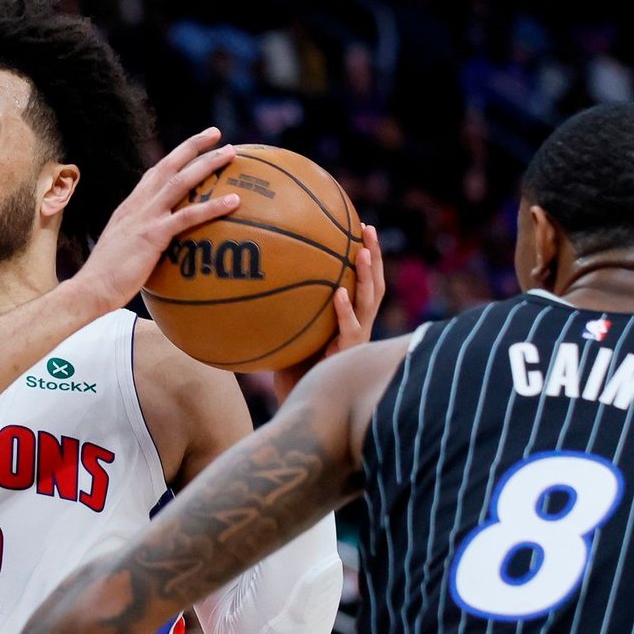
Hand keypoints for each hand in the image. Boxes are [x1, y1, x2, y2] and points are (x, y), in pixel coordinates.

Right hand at [71, 128, 238, 312]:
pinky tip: (234, 201)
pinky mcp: (152, 235)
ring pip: (180, 182)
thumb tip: (160, 248)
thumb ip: (141, 240)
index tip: (193, 147)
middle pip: (168, 166)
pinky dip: (212, 206)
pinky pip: (187, 217)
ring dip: (207, 164)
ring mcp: (145, 218)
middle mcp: (137, 206)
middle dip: (192, 146)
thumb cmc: (107, 279)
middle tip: (216, 133)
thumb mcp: (124, 250)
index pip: (154, 173)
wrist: (90, 289)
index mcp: (130, 207)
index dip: (174, 158)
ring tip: (231, 154)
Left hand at [273, 224, 383, 402]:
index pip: (363, 282)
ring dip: (367, 276)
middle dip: (374, 256)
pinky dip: (345, 311)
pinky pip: (349, 331)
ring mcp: (355, 343)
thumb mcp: (290, 330)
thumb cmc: (290, 370)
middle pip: (374, 285)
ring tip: (361, 252)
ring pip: (369, 304)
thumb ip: (285, 306)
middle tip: (367, 227)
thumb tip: (259, 273)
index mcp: (349, 320)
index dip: (366, 256)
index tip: (359, 226)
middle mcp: (358, 328)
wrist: (297, 407)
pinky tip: (338, 294)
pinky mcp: (346, 358)